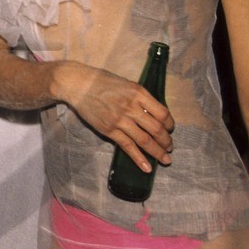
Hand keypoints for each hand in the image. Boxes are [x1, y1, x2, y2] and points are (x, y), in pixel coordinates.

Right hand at [56, 62, 173, 170]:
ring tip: (165, 159)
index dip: (170, 124)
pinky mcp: (109, 130)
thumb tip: (153, 113)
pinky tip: (147, 167)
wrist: (78, 84)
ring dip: (158, 152)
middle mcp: (132, 107)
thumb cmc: (102, 81)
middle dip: (166, 141)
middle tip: (170, 146)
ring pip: (145, 140)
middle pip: (156, 129)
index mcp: (139, 93)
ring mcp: (120, 120)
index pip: (163, 113)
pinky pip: (128, 147)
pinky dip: (139, 158)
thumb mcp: (127, 84)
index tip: (170, 128)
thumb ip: (140, 98)